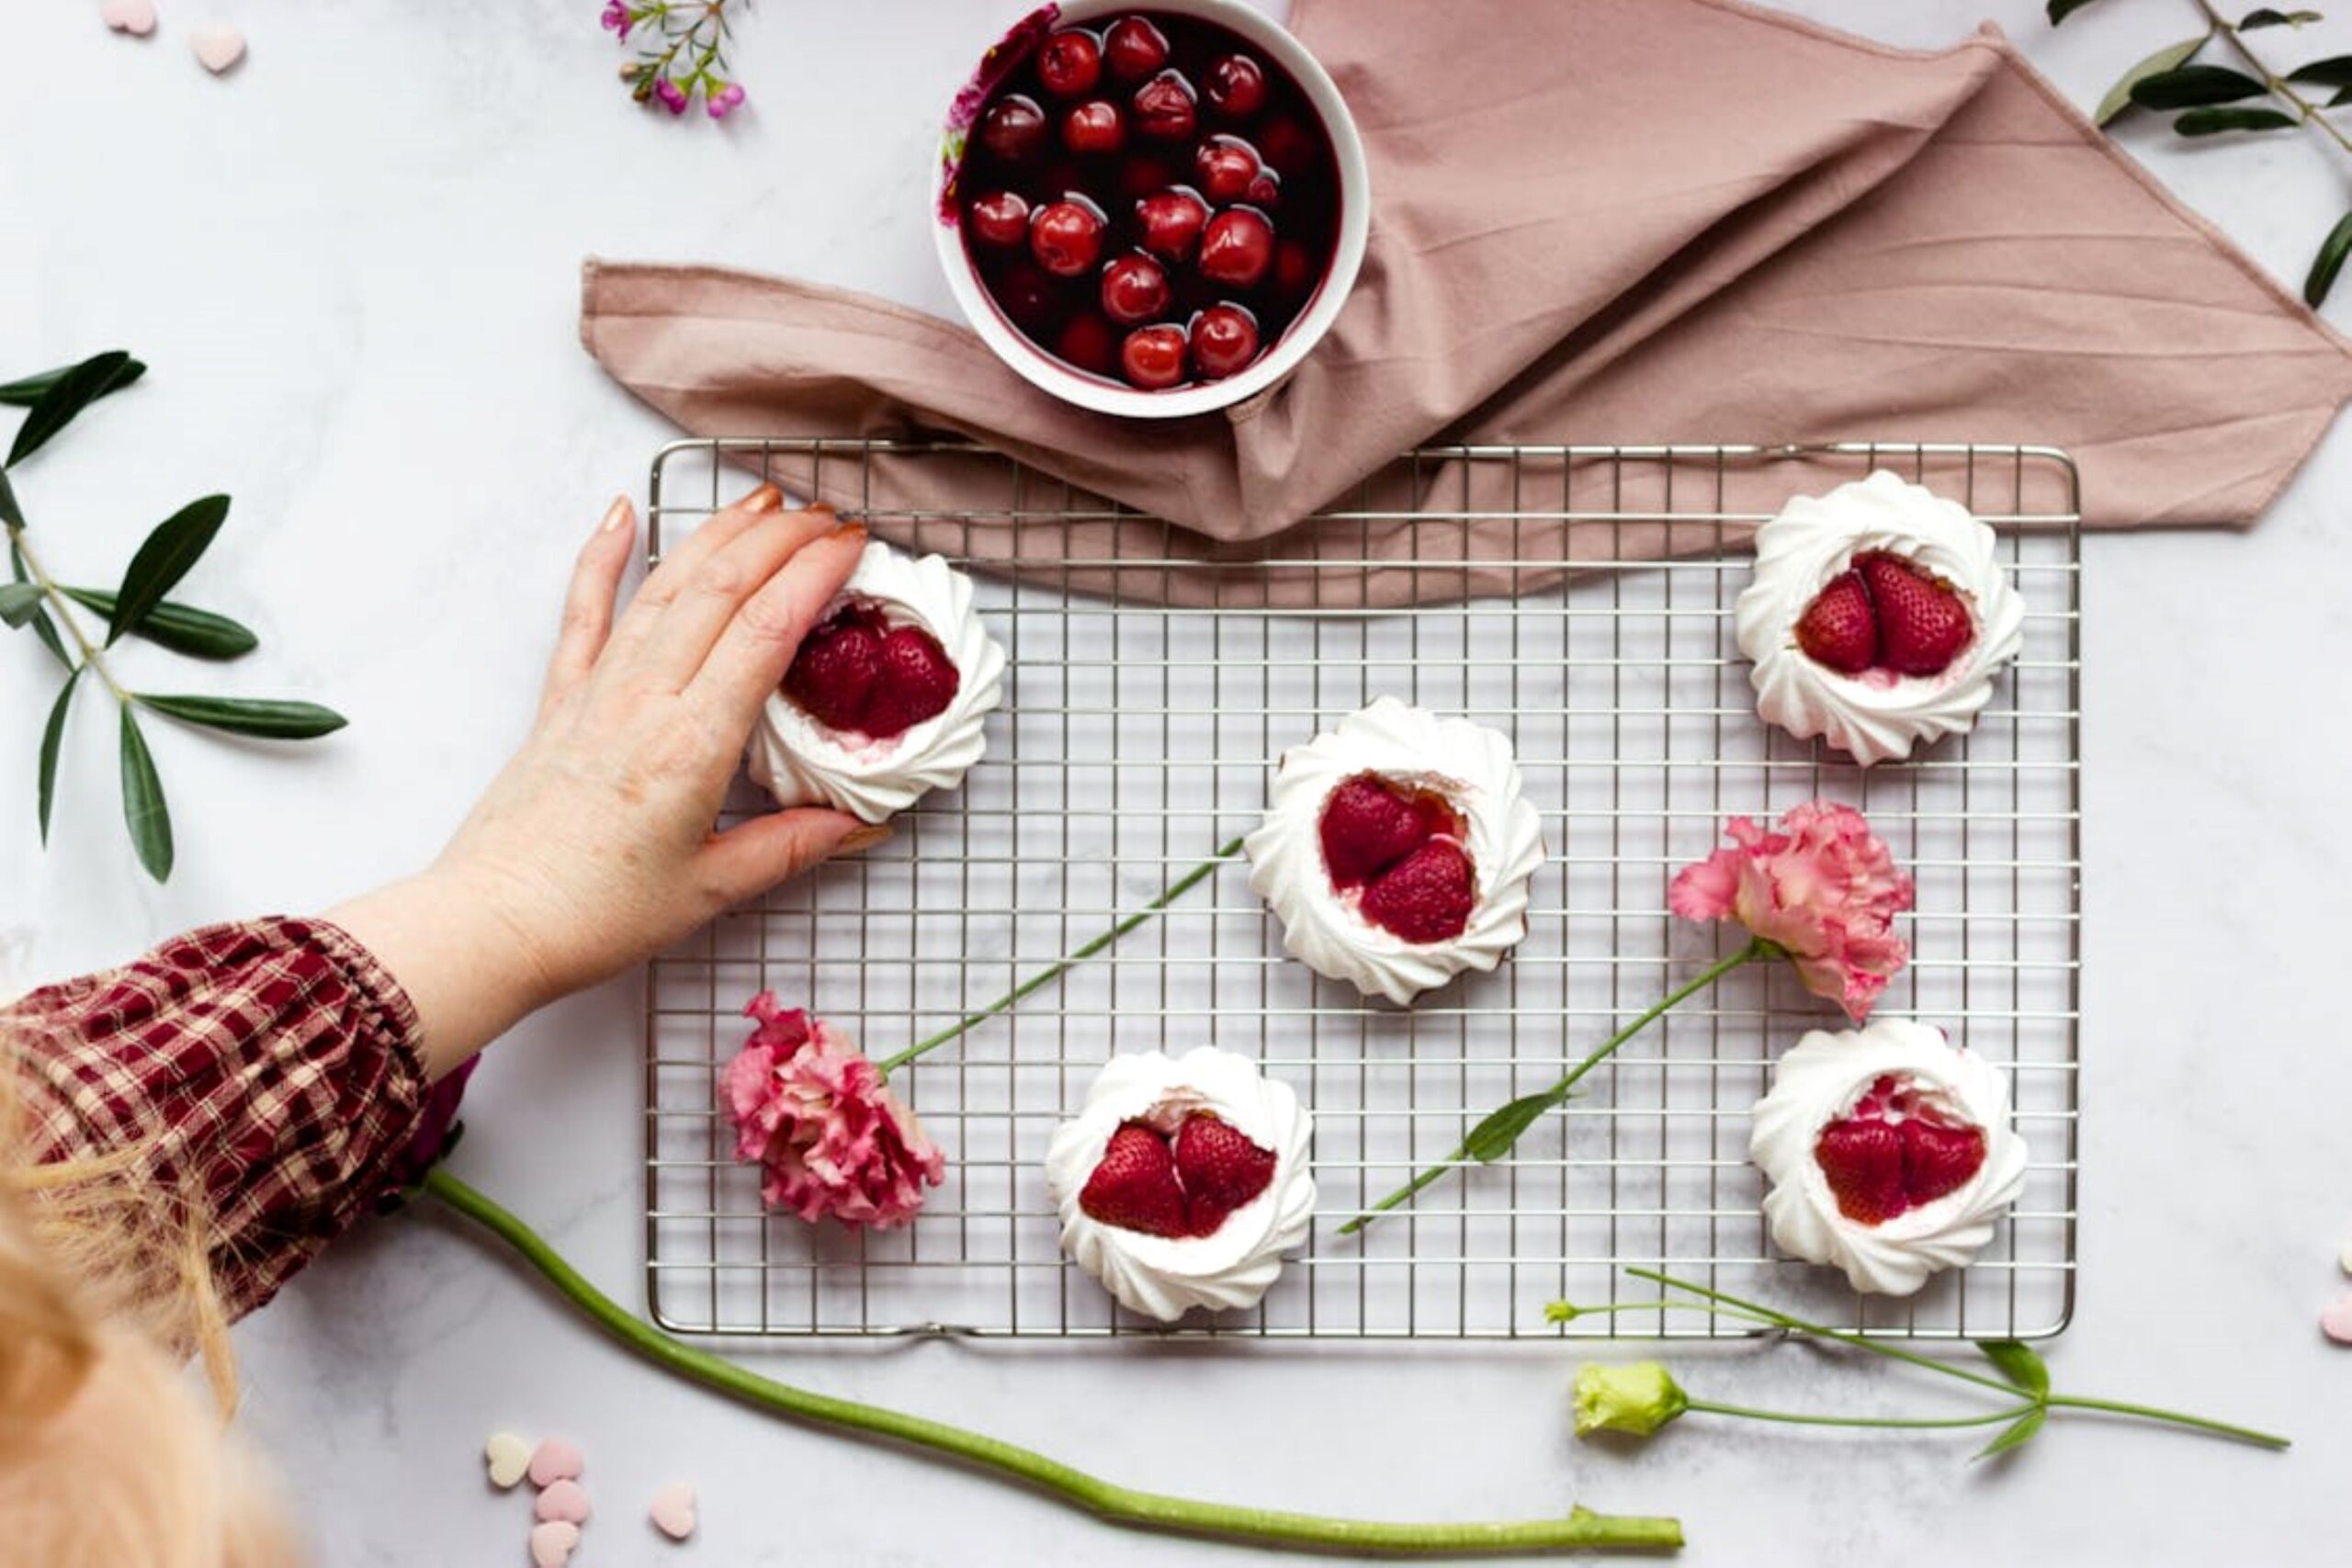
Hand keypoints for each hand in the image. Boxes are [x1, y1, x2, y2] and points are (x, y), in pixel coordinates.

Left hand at [332, 486, 877, 1078]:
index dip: (813, 576)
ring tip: (762, 501)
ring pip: (664, 586)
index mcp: (692, 745)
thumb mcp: (710, 890)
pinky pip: (583, 611)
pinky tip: (621, 514)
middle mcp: (644, 700)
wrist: (491, 924)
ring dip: (716, 533)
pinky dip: (601, 556)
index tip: (853, 546)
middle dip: (780, 539)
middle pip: (720, 589)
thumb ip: (788, 847)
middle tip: (827, 517)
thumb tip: (857, 824)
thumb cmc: (593, 915)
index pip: (765, 630)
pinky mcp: (560, 700)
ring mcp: (597, 691)